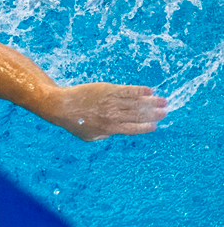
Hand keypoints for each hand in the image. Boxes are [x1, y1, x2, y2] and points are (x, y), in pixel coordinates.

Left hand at [51, 83, 167, 140]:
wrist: (62, 105)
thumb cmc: (72, 123)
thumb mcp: (88, 136)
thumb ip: (102, 136)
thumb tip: (110, 134)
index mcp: (111, 129)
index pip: (133, 129)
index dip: (146, 127)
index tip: (155, 125)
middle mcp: (114, 116)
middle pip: (138, 115)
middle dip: (153, 113)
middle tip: (165, 112)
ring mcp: (111, 102)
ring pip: (136, 102)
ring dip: (152, 102)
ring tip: (163, 101)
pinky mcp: (108, 89)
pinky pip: (128, 90)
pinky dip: (139, 90)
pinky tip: (149, 91)